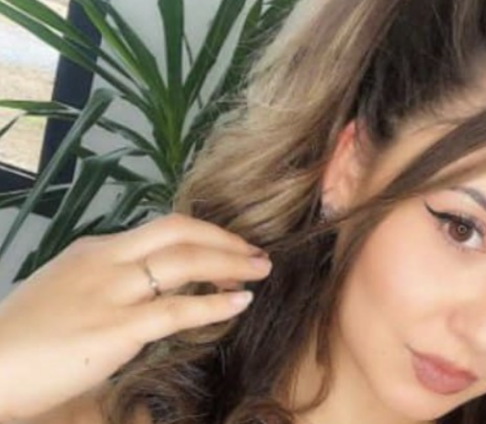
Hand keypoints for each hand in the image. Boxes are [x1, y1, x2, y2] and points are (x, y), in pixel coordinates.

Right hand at [0, 213, 271, 420]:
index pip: (162, 229)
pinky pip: (176, 309)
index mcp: (95, 250)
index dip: (205, 235)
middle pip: (179, 232)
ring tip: (260, 271)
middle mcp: (106, 260)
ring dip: (231, 263)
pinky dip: (215, 303)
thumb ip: (105, 284)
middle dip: (226, 239)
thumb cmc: (20, 338)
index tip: (230, 246)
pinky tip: (240, 302)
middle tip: (257, 253)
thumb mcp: (65, 292)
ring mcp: (110, 292)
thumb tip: (143, 294)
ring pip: (185, 261)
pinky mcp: (115, 328)